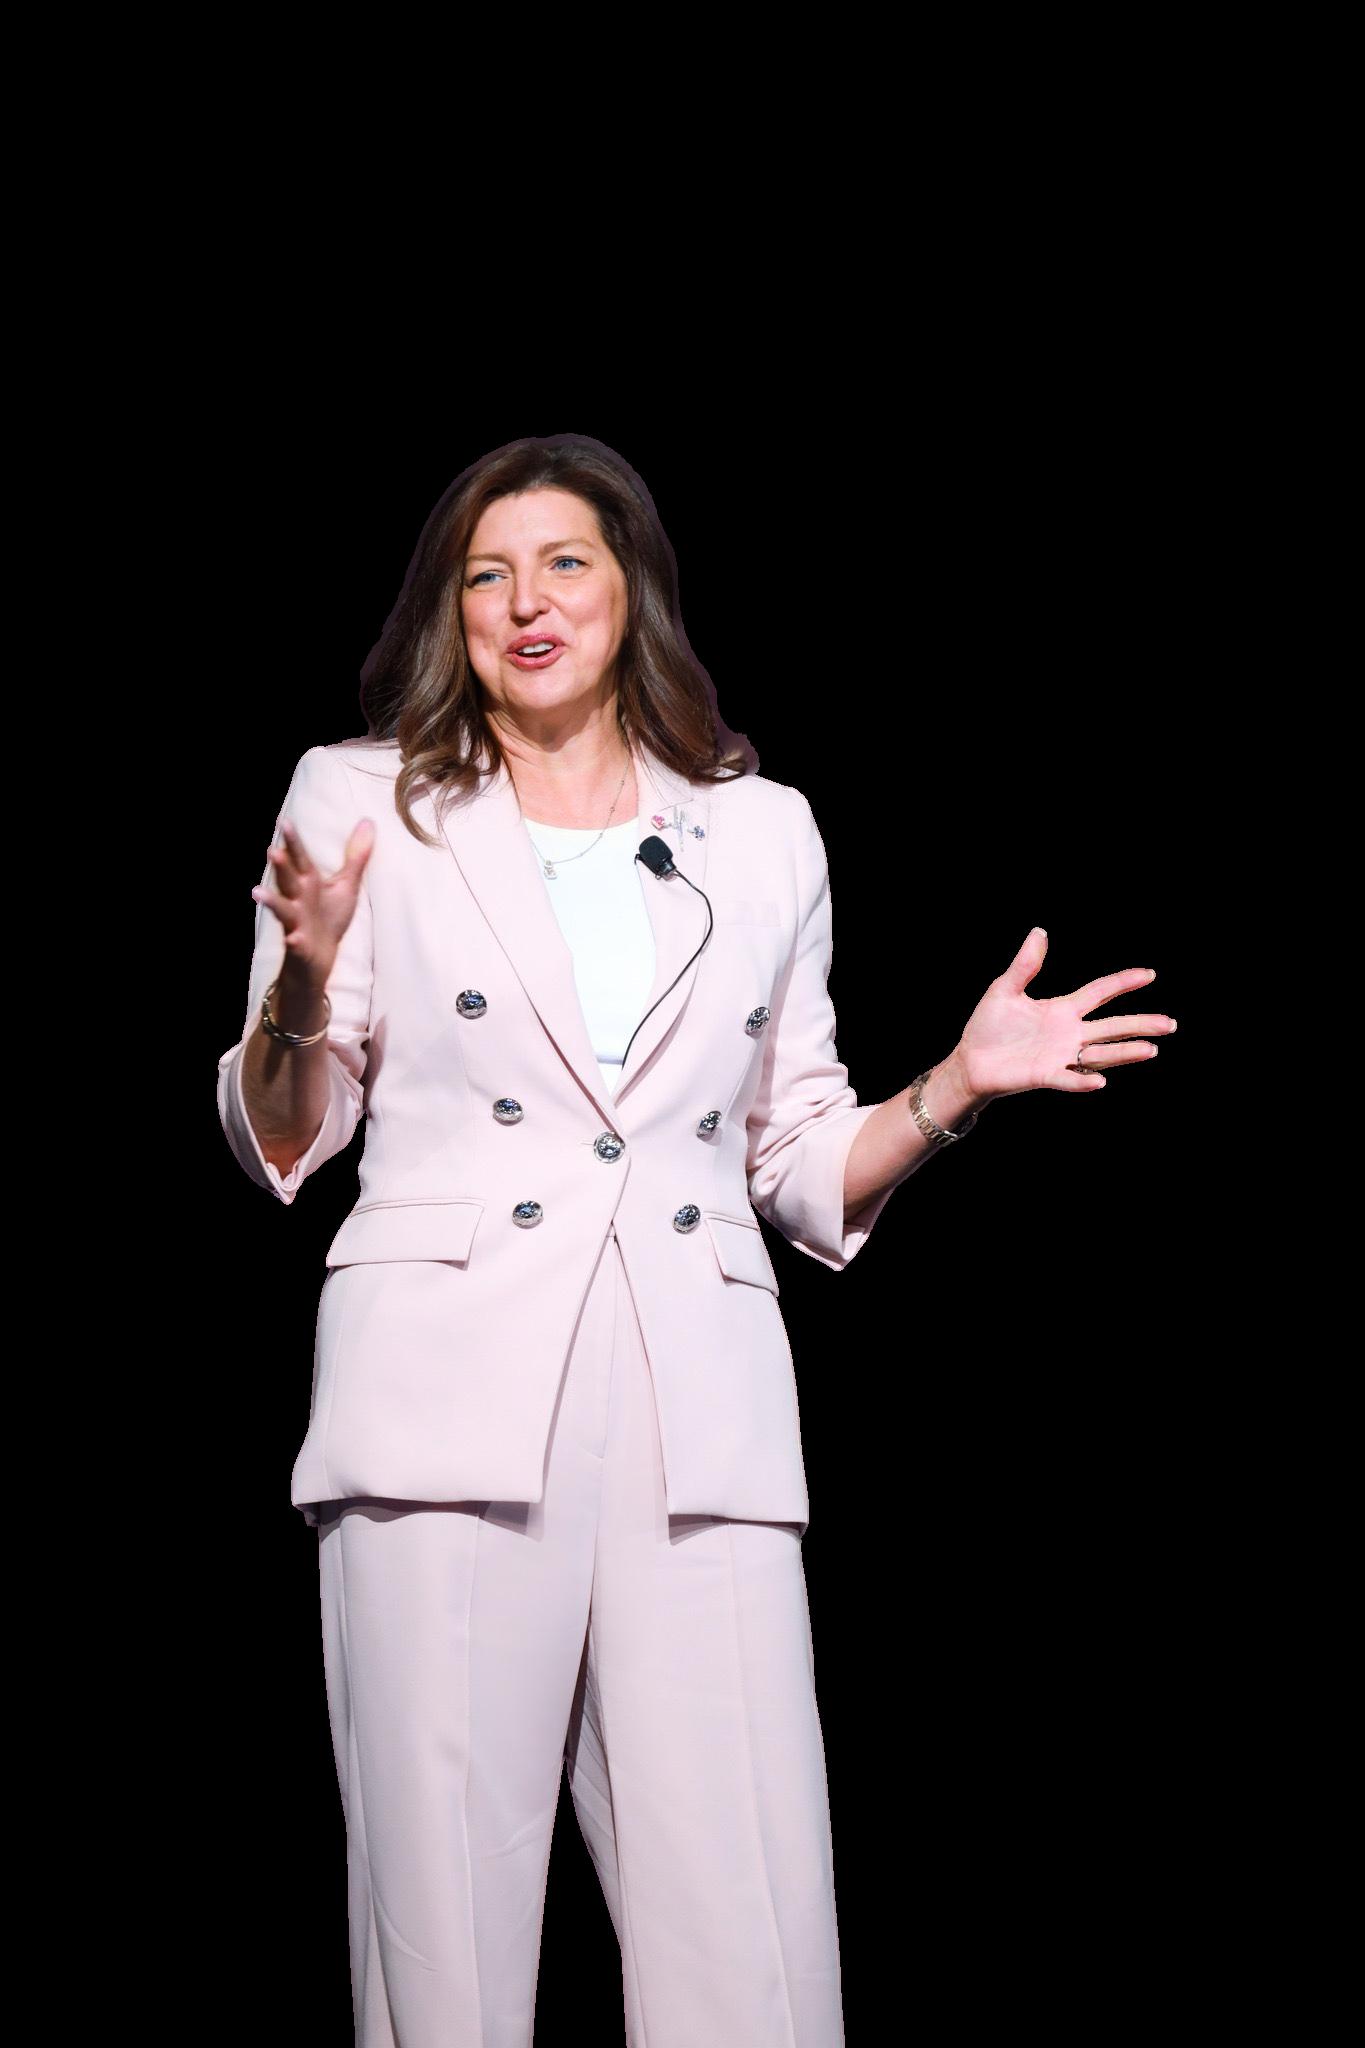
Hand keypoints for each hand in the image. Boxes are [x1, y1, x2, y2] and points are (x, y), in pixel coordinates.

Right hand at [250, 815, 374, 981]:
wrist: (319, 957)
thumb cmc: (329, 917)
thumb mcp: (346, 885)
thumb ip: (356, 856)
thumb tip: (368, 821)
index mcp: (308, 883)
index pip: (300, 858)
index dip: (292, 841)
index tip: (283, 820)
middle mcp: (298, 899)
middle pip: (287, 880)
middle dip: (280, 866)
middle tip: (272, 850)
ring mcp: (296, 922)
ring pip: (282, 910)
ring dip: (272, 901)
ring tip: (256, 892)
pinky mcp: (300, 946)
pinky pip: (295, 944)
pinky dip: (294, 941)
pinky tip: (292, 939)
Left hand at [952, 927, 1175, 1100]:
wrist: (970, 1060)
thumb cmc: (988, 1026)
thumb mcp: (1005, 990)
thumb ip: (1025, 964)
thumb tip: (1040, 931)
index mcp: (1062, 1010)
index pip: (1100, 993)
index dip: (1123, 983)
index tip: (1149, 974)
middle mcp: (1069, 1033)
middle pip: (1111, 1026)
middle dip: (1141, 1024)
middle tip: (1171, 1024)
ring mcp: (1060, 1056)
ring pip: (1100, 1053)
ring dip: (1125, 1053)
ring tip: (1151, 1050)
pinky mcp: (1044, 1076)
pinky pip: (1068, 1078)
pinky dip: (1083, 1080)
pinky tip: (1101, 1080)